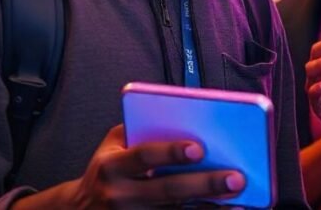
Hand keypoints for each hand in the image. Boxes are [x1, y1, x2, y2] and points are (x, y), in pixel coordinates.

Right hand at [70, 124, 245, 207]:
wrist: (82, 209)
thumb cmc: (108, 169)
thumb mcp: (113, 144)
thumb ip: (143, 129)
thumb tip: (189, 118)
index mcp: (112, 166)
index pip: (143, 156)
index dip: (170, 152)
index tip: (199, 148)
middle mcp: (120, 194)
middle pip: (168, 190)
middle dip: (205, 184)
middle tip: (236, 178)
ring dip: (210, 209)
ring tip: (239, 201)